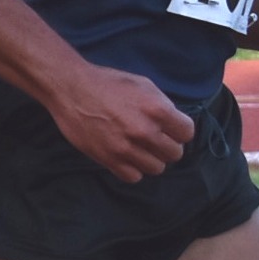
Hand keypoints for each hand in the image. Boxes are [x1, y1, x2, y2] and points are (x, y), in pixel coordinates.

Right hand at [47, 64, 195, 182]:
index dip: (179, 131)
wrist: (71, 89)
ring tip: (140, 149)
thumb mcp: (142, 84)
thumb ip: (161, 104)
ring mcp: (126, 148)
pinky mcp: (108, 159)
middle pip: (174, 154)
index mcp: (157, 110)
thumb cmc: (107, 83)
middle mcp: (144, 131)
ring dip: (150, 159)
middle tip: (154, 139)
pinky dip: (133, 169)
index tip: (170, 129)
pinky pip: (134, 177)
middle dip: (166, 146)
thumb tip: (172, 123)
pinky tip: (127, 157)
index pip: (186, 133)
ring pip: (156, 168)